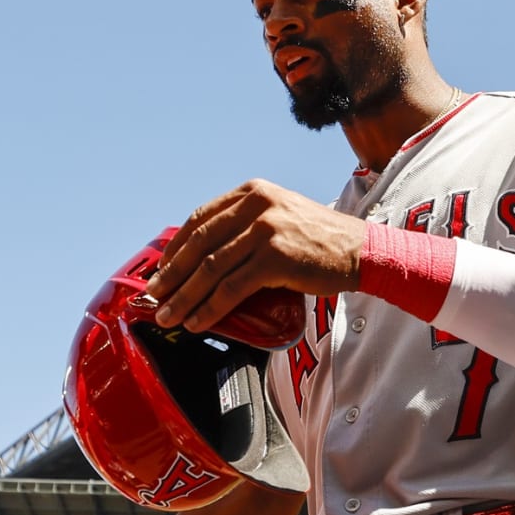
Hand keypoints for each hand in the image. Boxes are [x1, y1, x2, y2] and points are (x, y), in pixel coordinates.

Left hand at [147, 180, 364, 331]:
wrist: (359, 250)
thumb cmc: (319, 240)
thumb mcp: (279, 216)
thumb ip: (245, 227)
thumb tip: (207, 258)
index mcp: (252, 193)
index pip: (201, 219)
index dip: (176, 248)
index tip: (162, 270)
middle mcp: (256, 206)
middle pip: (199, 244)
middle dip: (172, 275)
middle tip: (154, 297)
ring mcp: (265, 231)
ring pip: (210, 269)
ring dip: (184, 297)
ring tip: (168, 315)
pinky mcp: (275, 258)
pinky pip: (231, 288)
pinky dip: (210, 308)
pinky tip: (198, 321)